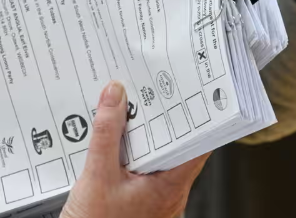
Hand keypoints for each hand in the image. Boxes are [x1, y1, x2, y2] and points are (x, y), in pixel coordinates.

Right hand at [61, 81, 209, 217]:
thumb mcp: (97, 176)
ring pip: (156, 157)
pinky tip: (112, 142)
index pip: (198, 143)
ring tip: (126, 111)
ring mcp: (155, 201)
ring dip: (141, 136)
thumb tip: (114, 96)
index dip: (197, 115)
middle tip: (148, 92)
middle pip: (174, 146)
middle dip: (159, 118)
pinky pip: (141, 170)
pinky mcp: (139, 204)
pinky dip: (129, 153)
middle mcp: (170, 195)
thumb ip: (106, 133)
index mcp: (170, 187)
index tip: (191, 91)